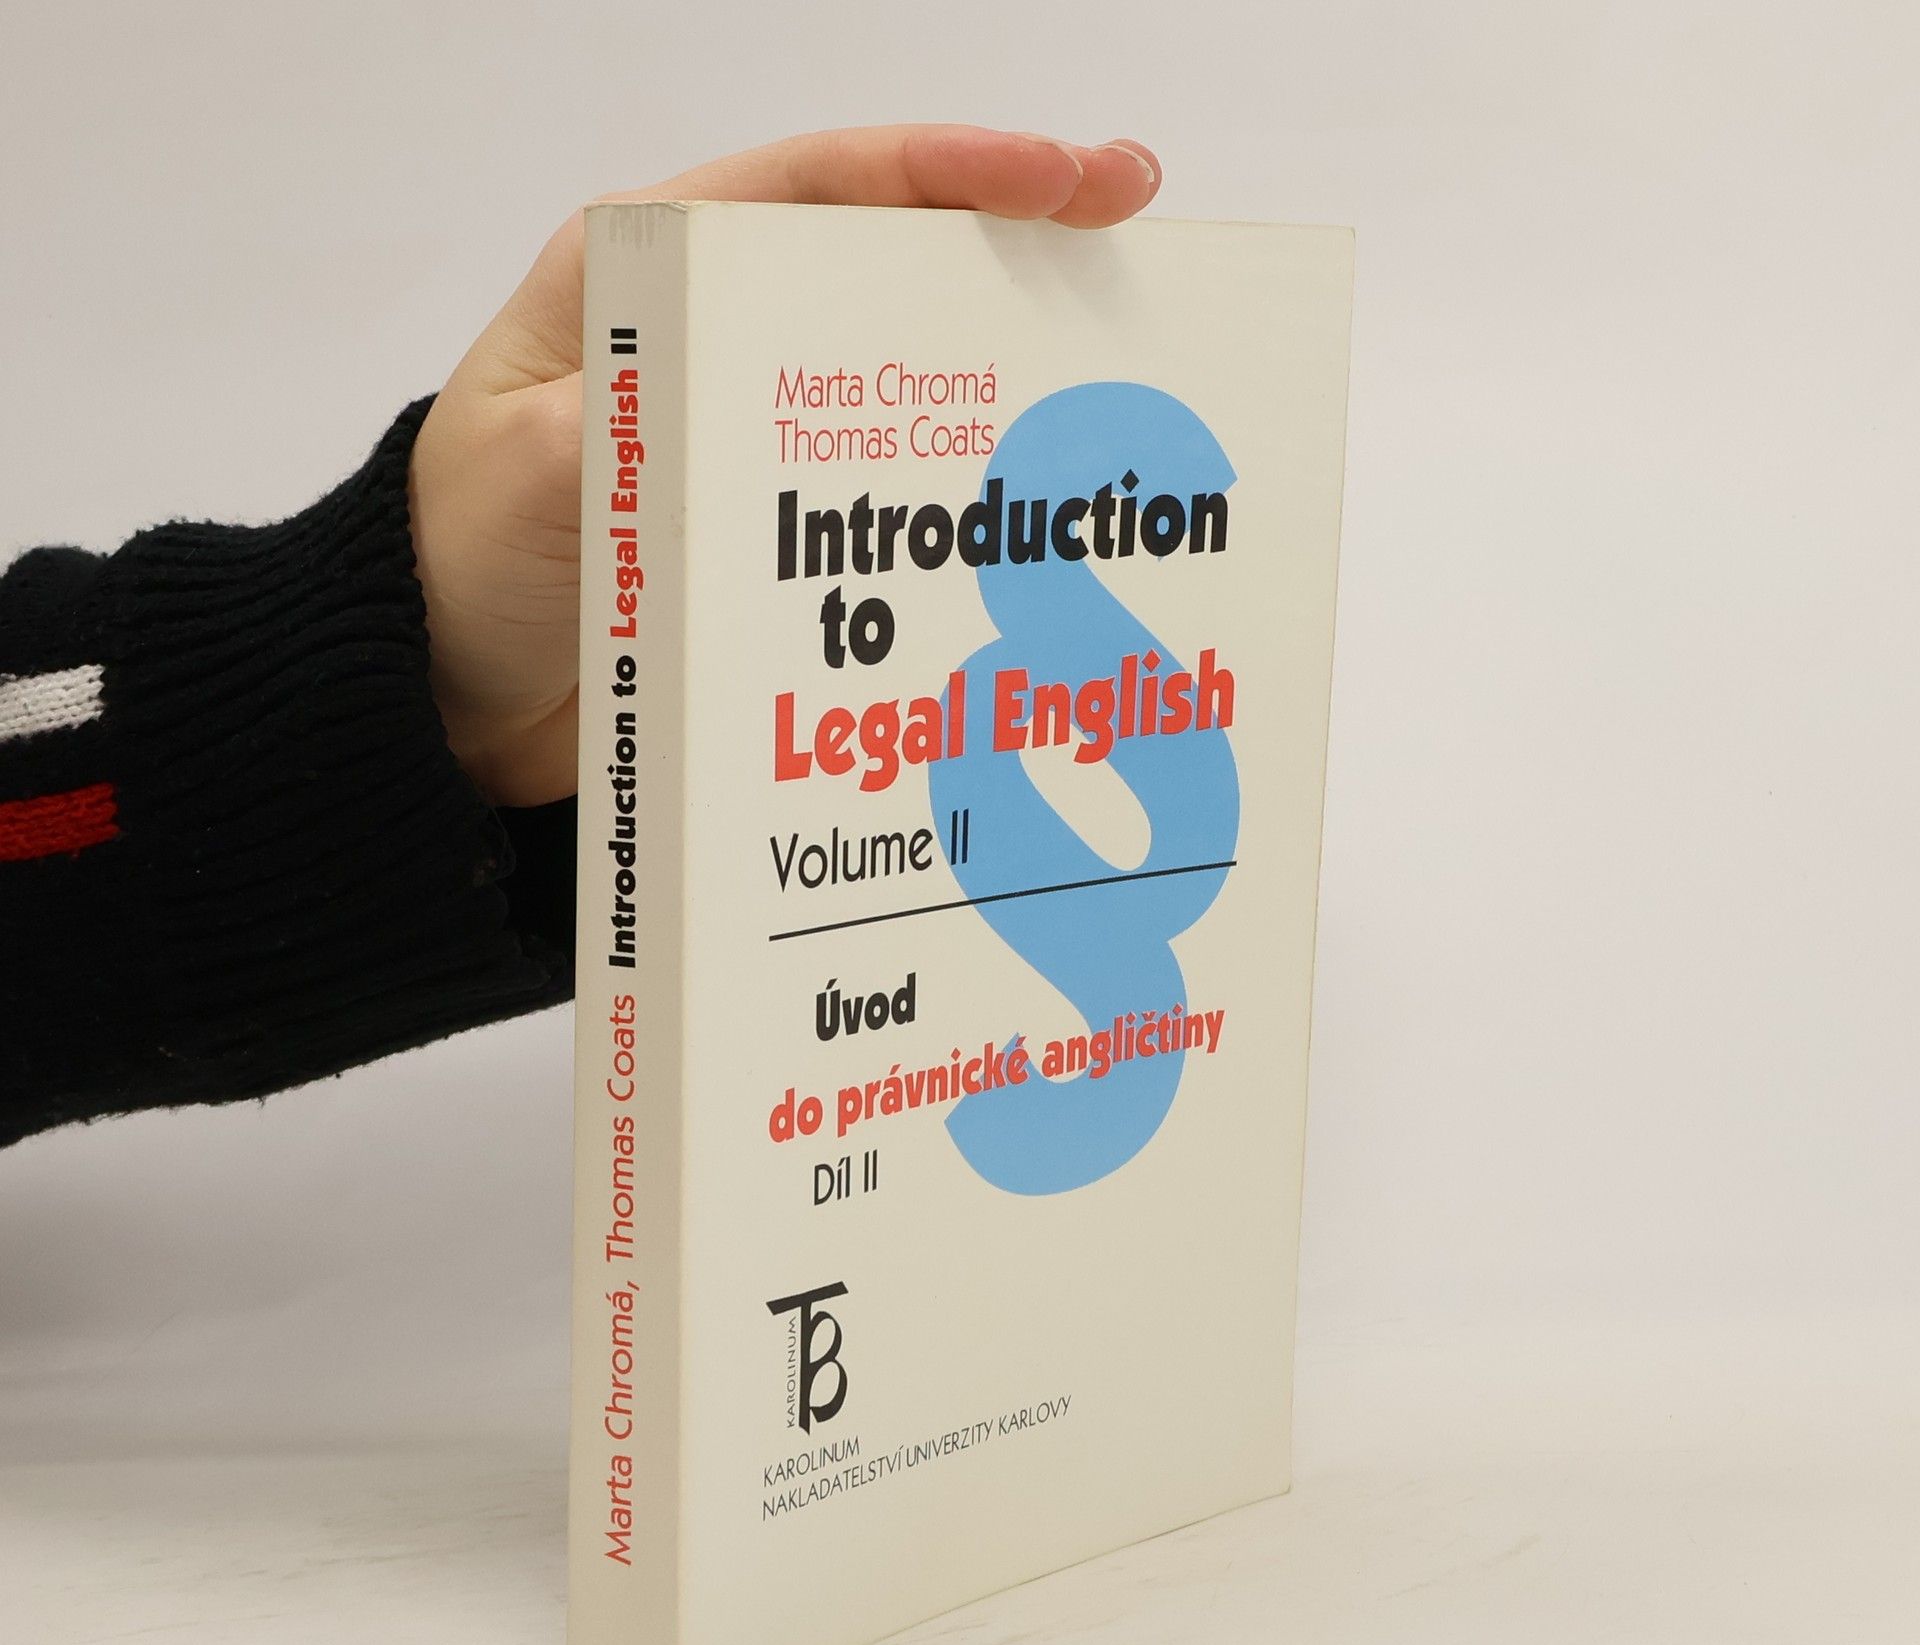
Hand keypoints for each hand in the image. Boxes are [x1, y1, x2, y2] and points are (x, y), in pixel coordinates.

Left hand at [408, 124, 1161, 807]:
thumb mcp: (532, 477)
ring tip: (1109, 364)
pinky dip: (950, 491)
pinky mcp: (766, 526)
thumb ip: (635, 425)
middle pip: (879, 263)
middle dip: (1006, 241)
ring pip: (893, 376)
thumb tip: (749, 414)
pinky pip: (877, 494)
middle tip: (1131, 228)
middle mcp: (706, 339)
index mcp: (639, 276)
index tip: (1061, 177)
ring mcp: (745, 434)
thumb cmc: (456, 564)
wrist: (436, 700)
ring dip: (996, 367)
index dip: (944, 170)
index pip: (811, 188)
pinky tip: (1022, 505)